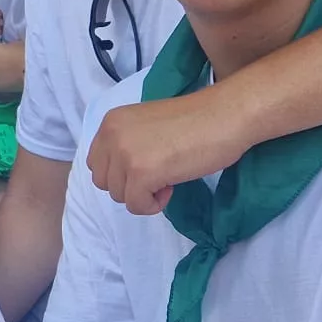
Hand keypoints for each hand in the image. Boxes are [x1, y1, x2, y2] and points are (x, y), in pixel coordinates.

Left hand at [86, 89, 253, 214]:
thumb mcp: (145, 126)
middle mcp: (111, 136)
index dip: (121, 172)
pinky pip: (137, 205)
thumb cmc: (194, 121)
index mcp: (110, 123)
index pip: (97, 162)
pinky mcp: (141, 174)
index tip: (148, 165)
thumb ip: (127, 144)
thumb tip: (123, 175)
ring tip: (169, 176)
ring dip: (144, 194)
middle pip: (104, 182)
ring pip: (119, 196)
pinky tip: (172, 186)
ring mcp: (124, 155)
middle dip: (129, 185)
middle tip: (159, 173)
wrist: (224, 116)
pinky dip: (154, 204)